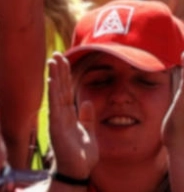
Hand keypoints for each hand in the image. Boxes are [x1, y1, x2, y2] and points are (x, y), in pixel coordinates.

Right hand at [46, 54, 98, 181]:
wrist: (79, 170)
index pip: (66, 91)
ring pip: (56, 94)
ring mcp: (58, 121)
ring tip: (53, 61)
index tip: (64, 60)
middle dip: (58, 71)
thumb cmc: (81, 154)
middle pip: (59, 89)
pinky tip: (53, 81)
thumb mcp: (88, 131)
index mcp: (68, 116)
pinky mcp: (57, 128)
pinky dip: (54, 93)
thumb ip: (87, 117)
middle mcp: (61, 116)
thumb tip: (87, 101)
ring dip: (55, 77)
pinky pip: (55, 107)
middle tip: (56, 54)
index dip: (65, 76)